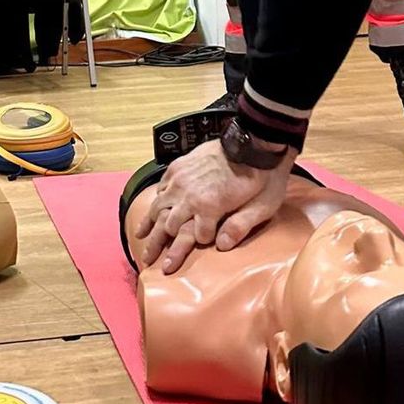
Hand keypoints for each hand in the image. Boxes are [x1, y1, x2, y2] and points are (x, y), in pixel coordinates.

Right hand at [137, 138, 295, 272]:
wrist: (252, 141)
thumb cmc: (261, 176)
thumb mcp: (262, 206)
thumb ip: (240, 227)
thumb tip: (221, 247)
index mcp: (208, 207)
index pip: (197, 237)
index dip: (202, 242)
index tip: (203, 245)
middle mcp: (188, 195)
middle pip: (169, 227)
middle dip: (161, 246)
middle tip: (150, 261)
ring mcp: (180, 180)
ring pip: (158, 208)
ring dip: (149, 226)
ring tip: (142, 240)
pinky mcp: (178, 167)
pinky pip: (161, 188)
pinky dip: (155, 201)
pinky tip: (151, 210)